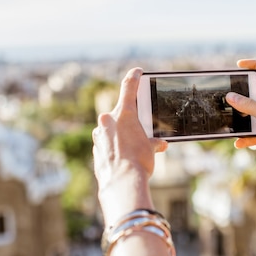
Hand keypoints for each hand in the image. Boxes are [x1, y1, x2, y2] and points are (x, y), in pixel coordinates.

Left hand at [92, 67, 167, 225]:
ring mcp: (99, 135)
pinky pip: (106, 144)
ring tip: (133, 151)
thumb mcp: (151, 149)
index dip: (134, 77)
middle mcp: (108, 121)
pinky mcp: (95, 149)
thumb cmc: (139, 162)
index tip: (137, 71)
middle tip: (140, 131)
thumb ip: (153, 142)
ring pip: (112, 130)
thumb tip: (160, 144)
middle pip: (120, 114)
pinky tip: (123, 159)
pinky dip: (114, 148)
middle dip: (130, 122)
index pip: (129, 87)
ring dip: (121, 136)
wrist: (121, 184)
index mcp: (124, 114)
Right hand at [225, 59, 255, 186]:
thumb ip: (249, 106)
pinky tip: (239, 143)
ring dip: (244, 119)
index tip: (240, 65)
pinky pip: (255, 132)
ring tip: (232, 120)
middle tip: (230, 96)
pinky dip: (247, 137)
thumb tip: (231, 96)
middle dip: (244, 95)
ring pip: (254, 114)